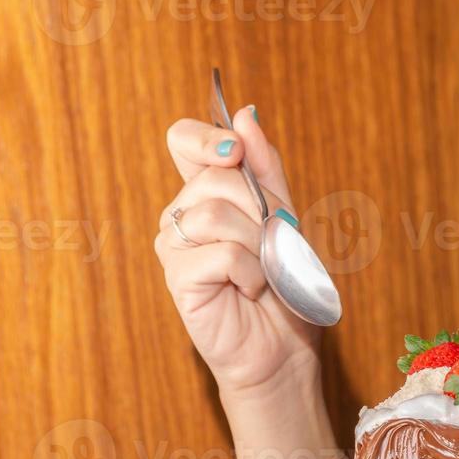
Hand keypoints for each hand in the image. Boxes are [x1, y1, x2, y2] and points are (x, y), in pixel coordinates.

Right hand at [154, 105, 322, 399]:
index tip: (236, 152)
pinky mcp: (178, 277)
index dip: (207, 137)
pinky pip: (223, 253)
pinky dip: (252, 272)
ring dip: (259, 244)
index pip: (183, 139)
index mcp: (204, 192)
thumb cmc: (284, 283)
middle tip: (275, 242)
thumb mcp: (285, 214)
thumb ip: (264, 167)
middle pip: (217, 176)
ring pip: (218, 213)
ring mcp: (173, 245)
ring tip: (263, 270)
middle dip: (263, 208)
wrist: (283, 345)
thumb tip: (245, 113)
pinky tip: (249, 289)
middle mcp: (181, 213)